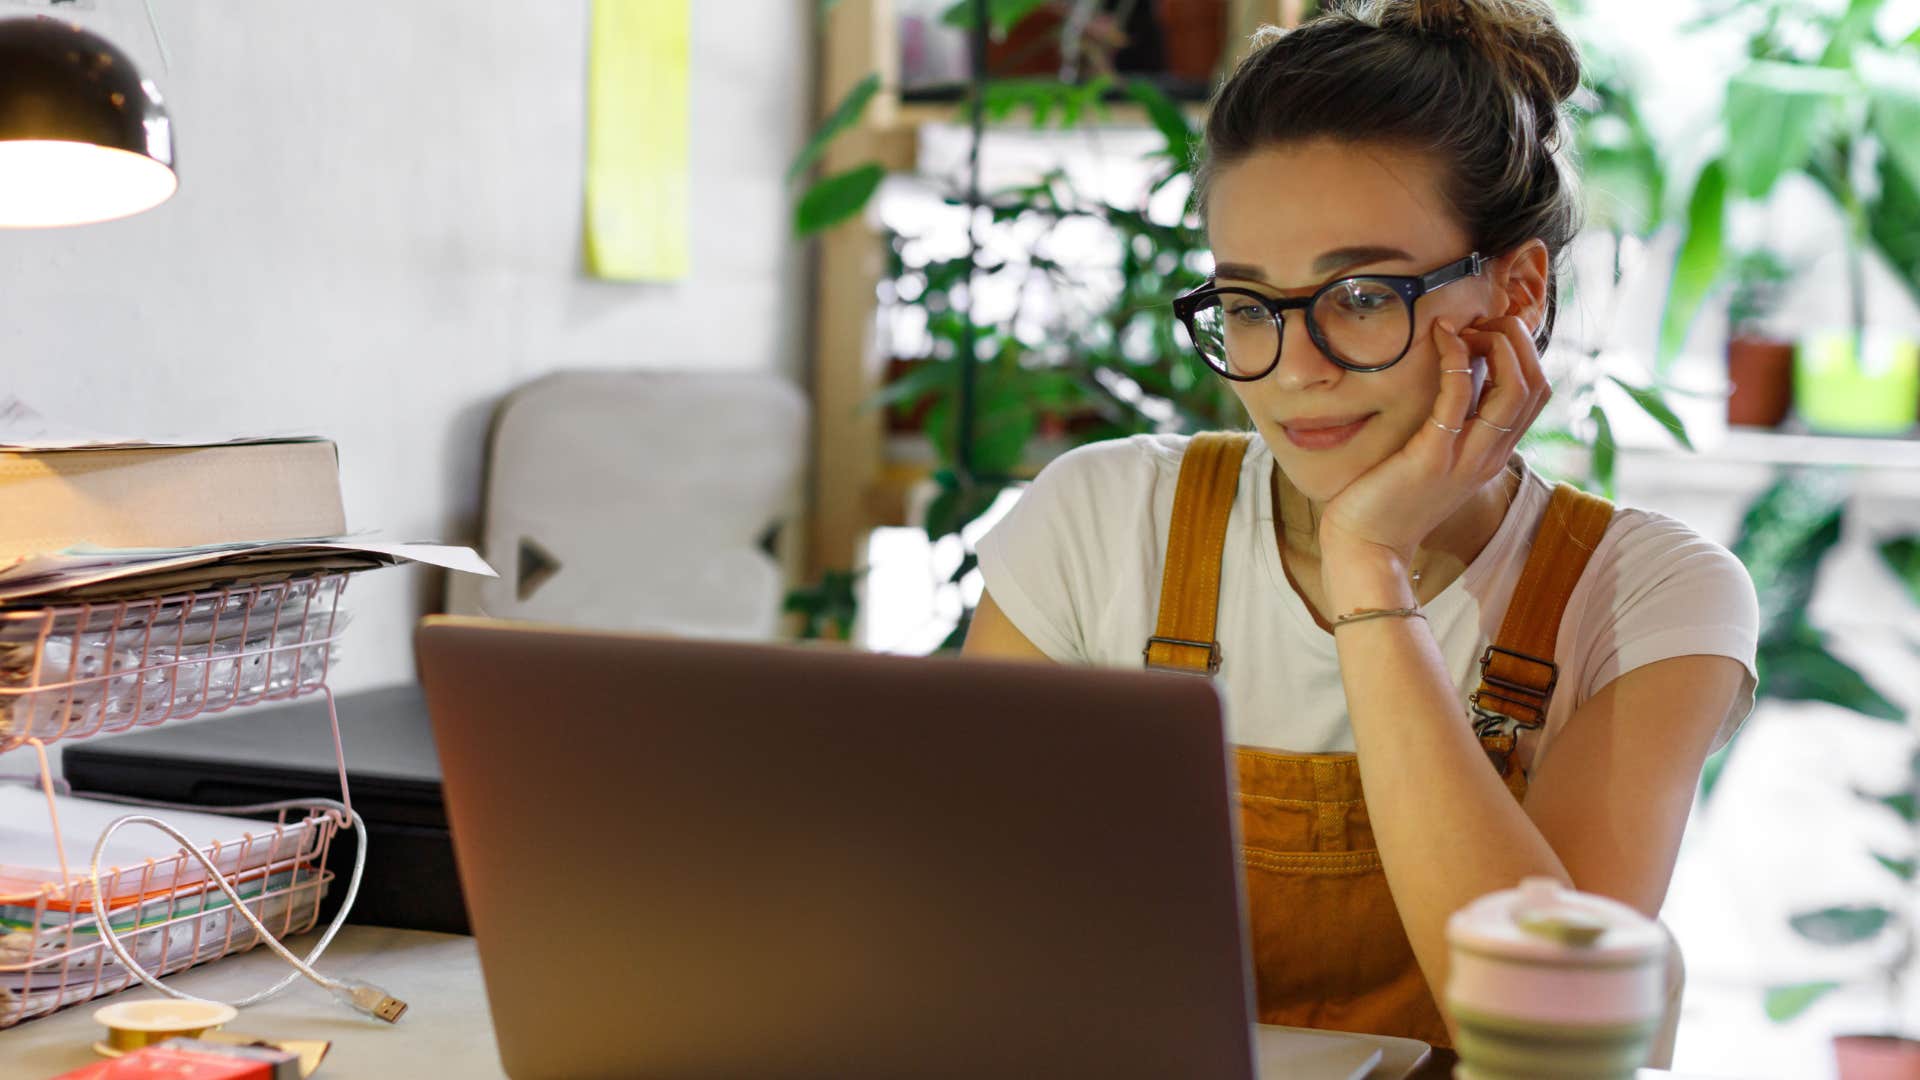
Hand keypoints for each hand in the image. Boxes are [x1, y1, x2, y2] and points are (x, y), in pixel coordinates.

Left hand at [1315, 314, 1550, 568]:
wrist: (1367, 547)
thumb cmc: (1390, 498)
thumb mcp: (1435, 457)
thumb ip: (1453, 423)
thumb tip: (1456, 373)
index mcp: (1493, 454)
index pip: (1536, 392)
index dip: (1522, 351)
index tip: (1486, 330)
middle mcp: (1489, 456)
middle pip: (1536, 385)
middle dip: (1517, 340)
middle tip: (1480, 321)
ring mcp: (1466, 458)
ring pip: (1515, 390)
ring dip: (1497, 345)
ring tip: (1465, 326)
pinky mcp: (1432, 457)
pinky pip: (1459, 397)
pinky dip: (1456, 360)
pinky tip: (1441, 338)